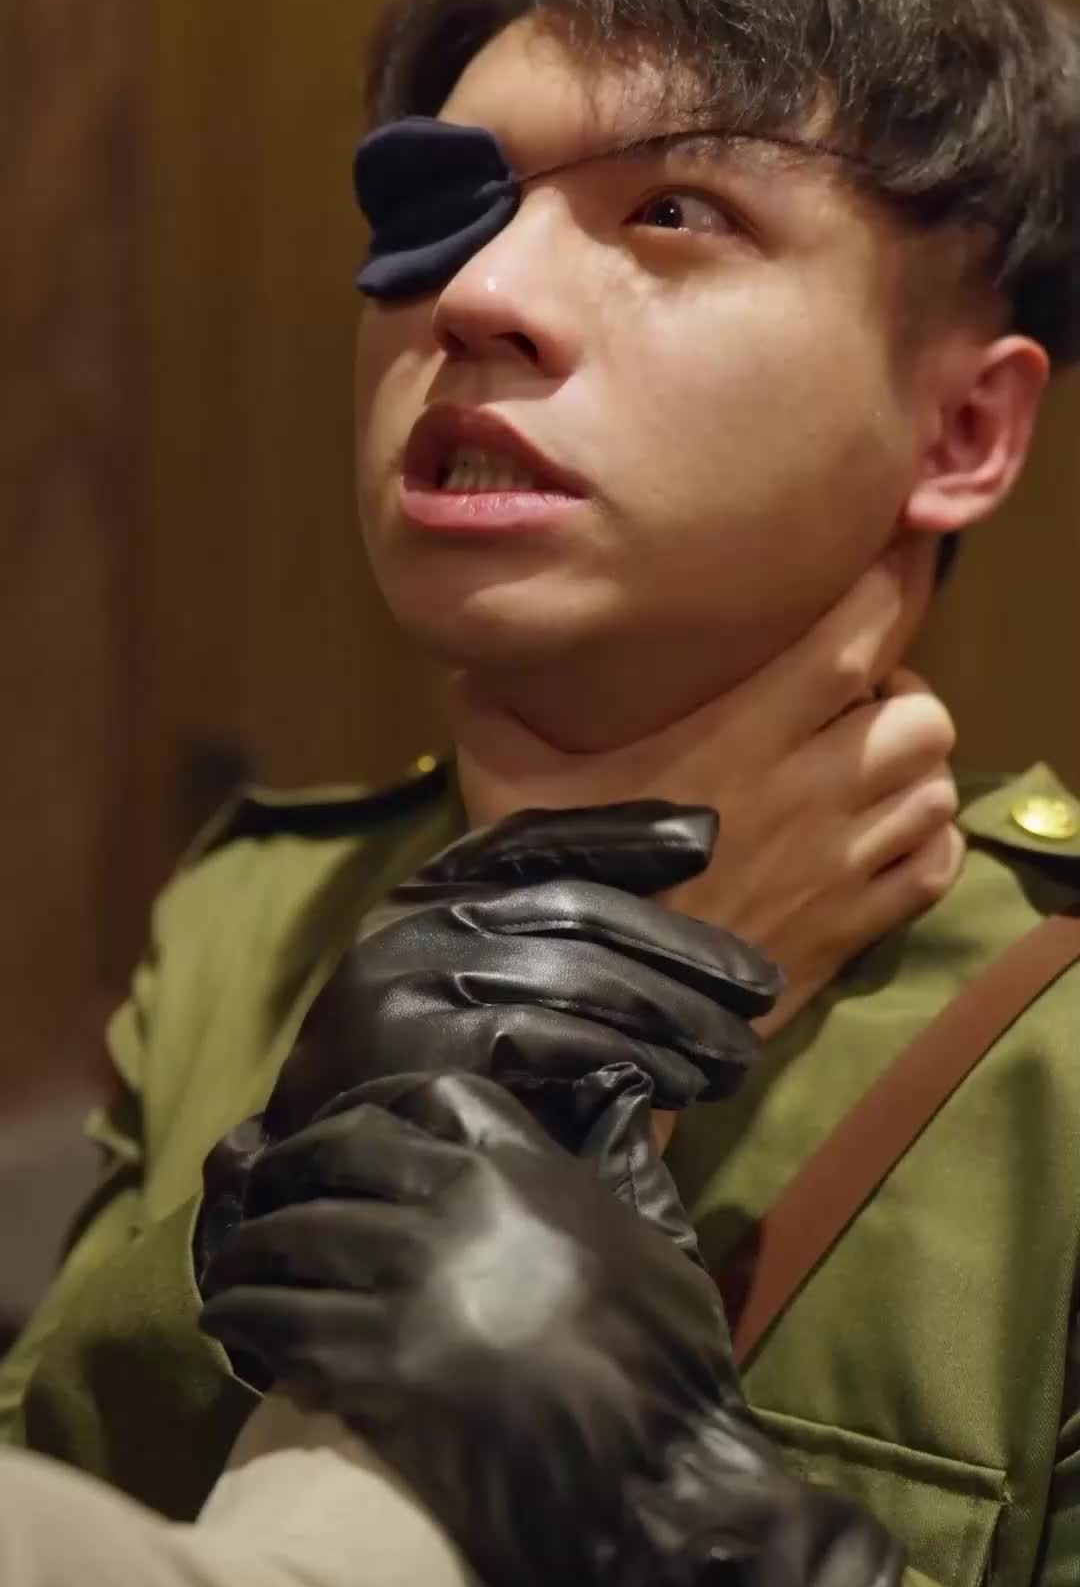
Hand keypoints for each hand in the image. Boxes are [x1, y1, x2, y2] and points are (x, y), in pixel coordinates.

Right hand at [198, 803, 778, 1273]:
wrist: (325, 1189)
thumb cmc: (426, 1084)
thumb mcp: (482, 986)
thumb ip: (559, 933)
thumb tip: (699, 838)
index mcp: (421, 893)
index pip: (530, 837)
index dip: (620, 829)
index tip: (706, 840)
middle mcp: (408, 921)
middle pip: (577, 910)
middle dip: (683, 950)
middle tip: (764, 991)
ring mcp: (410, 981)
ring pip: (580, 977)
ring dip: (676, 1017)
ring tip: (737, 1057)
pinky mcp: (426, 1051)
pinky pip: (557, 1041)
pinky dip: (631, 1061)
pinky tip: (679, 1088)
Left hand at [201, 1072, 901, 1586]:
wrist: (655, 1482)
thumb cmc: (670, 1368)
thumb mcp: (658, 1238)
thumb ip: (622, 1165)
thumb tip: (623, 1094)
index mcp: (528, 1168)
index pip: (431, 1096)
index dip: (370, 1104)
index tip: (337, 1128)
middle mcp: (463, 1204)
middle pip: (339, 1154)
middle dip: (286, 1170)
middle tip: (260, 1195)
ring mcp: (418, 1280)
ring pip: (296, 1234)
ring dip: (247, 1249)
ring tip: (227, 1268)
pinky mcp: (382, 1363)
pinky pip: (282, 1321)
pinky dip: (243, 1317)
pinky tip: (229, 1324)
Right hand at [457, 546, 962, 1033]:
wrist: (593, 1012)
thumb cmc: (555, 879)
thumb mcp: (508, 779)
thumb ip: (496, 705)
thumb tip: (470, 651)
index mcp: (738, 736)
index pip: (852, 641)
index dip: (883, 595)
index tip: (874, 574)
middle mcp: (810, 790)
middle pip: (920, 715)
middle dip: (898, 699)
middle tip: (850, 705)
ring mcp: (843, 863)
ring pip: (936, 785)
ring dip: (911, 770)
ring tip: (866, 770)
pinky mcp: (856, 925)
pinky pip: (937, 865)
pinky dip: (926, 843)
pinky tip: (883, 840)